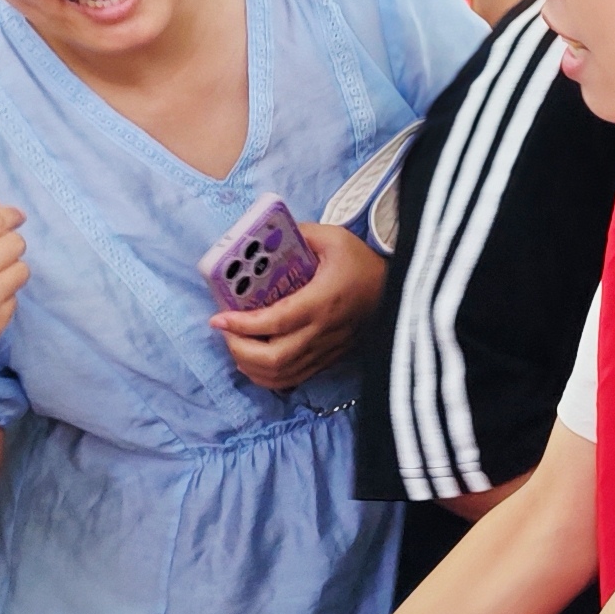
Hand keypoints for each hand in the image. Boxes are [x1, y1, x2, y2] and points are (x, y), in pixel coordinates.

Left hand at [208, 220, 380, 391]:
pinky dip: (267, 376)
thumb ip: (300, 234)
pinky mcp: (327, 360)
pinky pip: (292, 379)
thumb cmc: (362, 264)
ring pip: (280, 375)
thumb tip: (266, 237)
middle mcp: (321, 333)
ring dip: (250, 365)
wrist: (396, 291)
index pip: (275, 322)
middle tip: (225, 331)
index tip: (218, 318)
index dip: (242, 325)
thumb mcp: (333, 238)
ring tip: (235, 344)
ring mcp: (324, 351)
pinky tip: (253, 361)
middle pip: (273, 359)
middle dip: (240, 348)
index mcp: (321, 302)